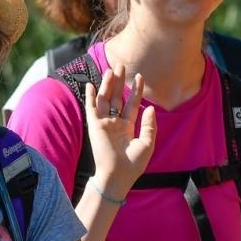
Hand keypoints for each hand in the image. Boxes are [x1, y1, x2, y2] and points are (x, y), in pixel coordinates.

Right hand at [83, 63, 155, 196]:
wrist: (118, 176)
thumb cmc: (133, 164)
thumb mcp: (147, 143)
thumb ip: (149, 125)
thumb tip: (150, 108)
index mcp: (127, 127)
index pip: (132, 104)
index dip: (136, 91)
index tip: (140, 76)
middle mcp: (115, 123)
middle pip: (117, 98)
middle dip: (119, 82)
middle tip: (121, 65)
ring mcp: (104, 124)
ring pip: (105, 99)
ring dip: (107, 84)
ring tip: (111, 69)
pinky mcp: (95, 126)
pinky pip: (91, 108)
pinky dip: (90, 96)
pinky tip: (91, 85)